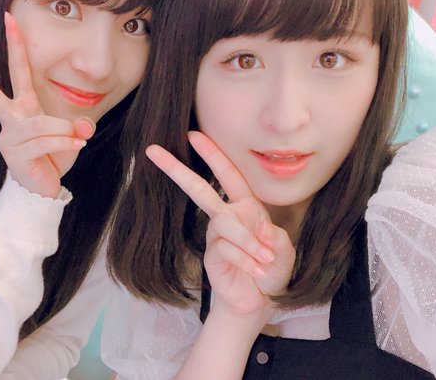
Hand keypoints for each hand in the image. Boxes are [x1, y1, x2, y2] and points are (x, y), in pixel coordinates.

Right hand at [0, 12, 94, 197]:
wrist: (45, 190)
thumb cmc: (53, 158)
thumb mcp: (72, 137)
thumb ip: (79, 126)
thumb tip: (81, 126)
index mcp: (23, 108)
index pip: (18, 71)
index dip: (15, 44)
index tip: (7, 17)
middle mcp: (11, 119)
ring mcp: (8, 137)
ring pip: (40, 124)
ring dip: (64, 131)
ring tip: (77, 139)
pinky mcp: (13, 155)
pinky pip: (44, 141)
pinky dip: (64, 143)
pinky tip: (74, 147)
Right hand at [145, 131, 294, 319]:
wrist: (260, 301)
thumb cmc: (270, 270)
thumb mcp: (283, 250)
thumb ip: (274, 237)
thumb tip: (259, 230)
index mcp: (244, 207)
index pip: (228, 174)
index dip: (212, 154)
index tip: (193, 135)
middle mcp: (226, 216)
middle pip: (198, 189)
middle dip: (176, 169)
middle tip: (152, 150)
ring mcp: (215, 236)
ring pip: (226, 224)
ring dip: (249, 243)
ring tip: (264, 261)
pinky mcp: (210, 255)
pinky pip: (226, 248)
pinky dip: (246, 259)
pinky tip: (255, 272)